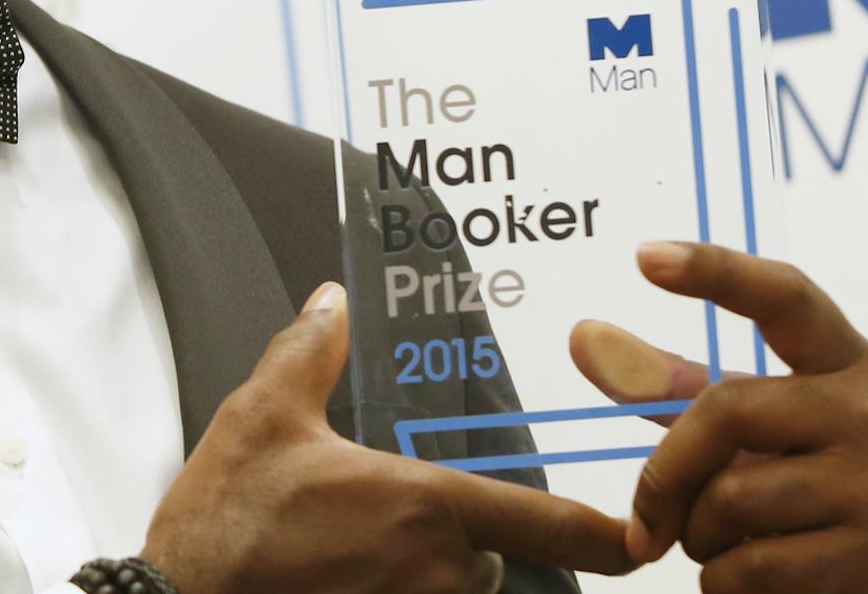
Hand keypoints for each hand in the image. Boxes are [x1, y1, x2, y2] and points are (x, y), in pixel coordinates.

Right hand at [140, 282, 636, 593]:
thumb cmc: (226, 521)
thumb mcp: (264, 413)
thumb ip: (310, 352)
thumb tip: (330, 304)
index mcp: (425, 507)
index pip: (548, 524)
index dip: (607, 536)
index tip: (642, 540)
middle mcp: (436, 574)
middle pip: (485, 560)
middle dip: (449, 542)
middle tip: (371, 523)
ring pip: (451, 593)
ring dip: (419, 576)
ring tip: (344, 557)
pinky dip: (391, 593)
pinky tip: (340, 581)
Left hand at [573, 242, 867, 593]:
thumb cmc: (805, 488)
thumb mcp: (754, 427)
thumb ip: (672, 384)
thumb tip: (584, 337)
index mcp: (847, 363)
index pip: (784, 296)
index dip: (717, 271)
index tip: (646, 255)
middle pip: (724, 411)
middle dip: (668, 473)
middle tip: (650, 517)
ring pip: (728, 500)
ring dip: (700, 536)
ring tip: (732, 542)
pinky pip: (746, 568)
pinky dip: (725, 582)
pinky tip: (759, 578)